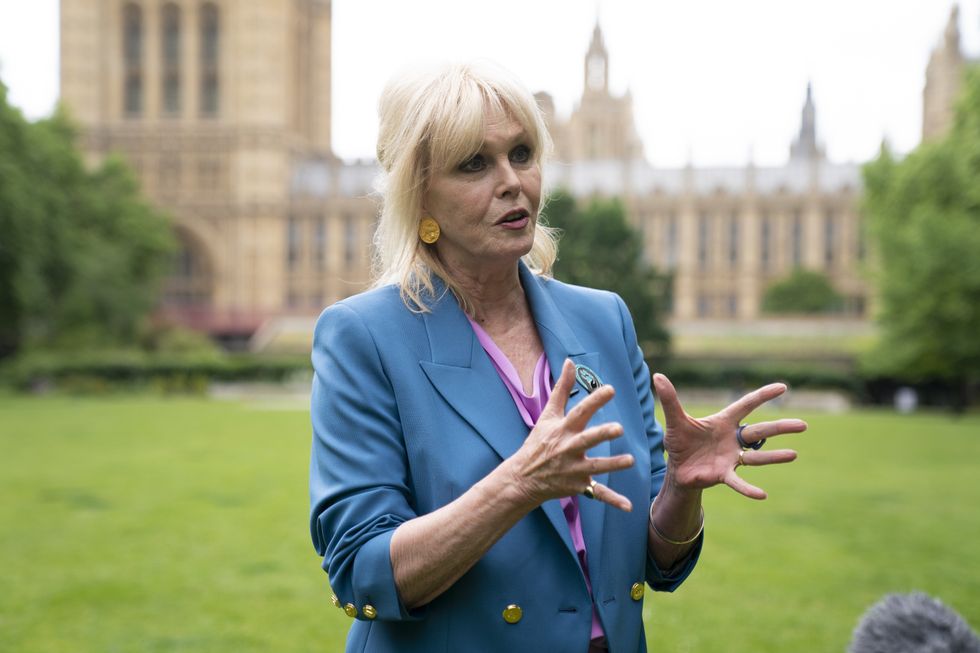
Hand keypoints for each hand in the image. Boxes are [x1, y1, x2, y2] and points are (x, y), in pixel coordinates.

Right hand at [506, 360, 635, 511]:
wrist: (523, 477)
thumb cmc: (539, 442)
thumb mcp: (548, 414)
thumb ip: (561, 388)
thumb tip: (569, 361)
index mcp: (563, 429)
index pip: (579, 412)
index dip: (594, 400)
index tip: (610, 389)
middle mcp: (568, 448)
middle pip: (587, 440)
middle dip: (602, 435)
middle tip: (618, 428)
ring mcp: (573, 469)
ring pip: (596, 467)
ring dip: (613, 465)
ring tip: (630, 461)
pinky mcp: (578, 486)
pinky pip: (598, 494)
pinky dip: (613, 500)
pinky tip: (629, 506)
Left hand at [652, 373, 806, 499]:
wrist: (678, 469)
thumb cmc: (680, 442)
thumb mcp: (675, 420)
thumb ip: (670, 399)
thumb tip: (657, 376)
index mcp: (723, 422)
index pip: (746, 405)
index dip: (763, 396)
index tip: (783, 387)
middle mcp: (732, 439)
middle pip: (760, 431)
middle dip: (780, 428)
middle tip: (803, 425)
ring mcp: (731, 458)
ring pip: (757, 457)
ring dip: (775, 457)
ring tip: (794, 454)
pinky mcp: (723, 475)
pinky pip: (738, 482)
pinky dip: (749, 489)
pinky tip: (762, 494)